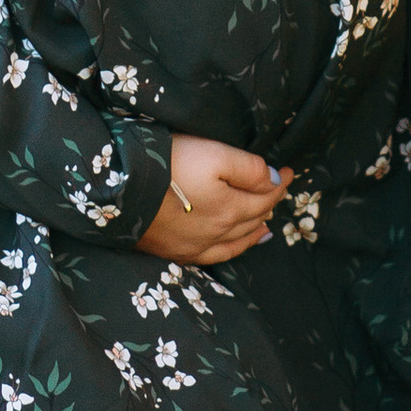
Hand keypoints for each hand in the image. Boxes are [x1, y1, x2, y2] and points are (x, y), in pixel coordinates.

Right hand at [138, 134, 285, 266]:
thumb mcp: (214, 153)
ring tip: (266, 223)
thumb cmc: (170, 164)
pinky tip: (232, 246)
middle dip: (269, 203)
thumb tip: (274, 181)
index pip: (265, 197)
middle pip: (252, 219)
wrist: (121, 189)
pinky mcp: (175, 251)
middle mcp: (218, 233)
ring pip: (236, 242)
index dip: (279, 183)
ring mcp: (196, 246)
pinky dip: (231, 250)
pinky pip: (213, 256)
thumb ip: (248, 169)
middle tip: (277, 190)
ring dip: (254, 230)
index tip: (289, 171)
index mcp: (231, 209)